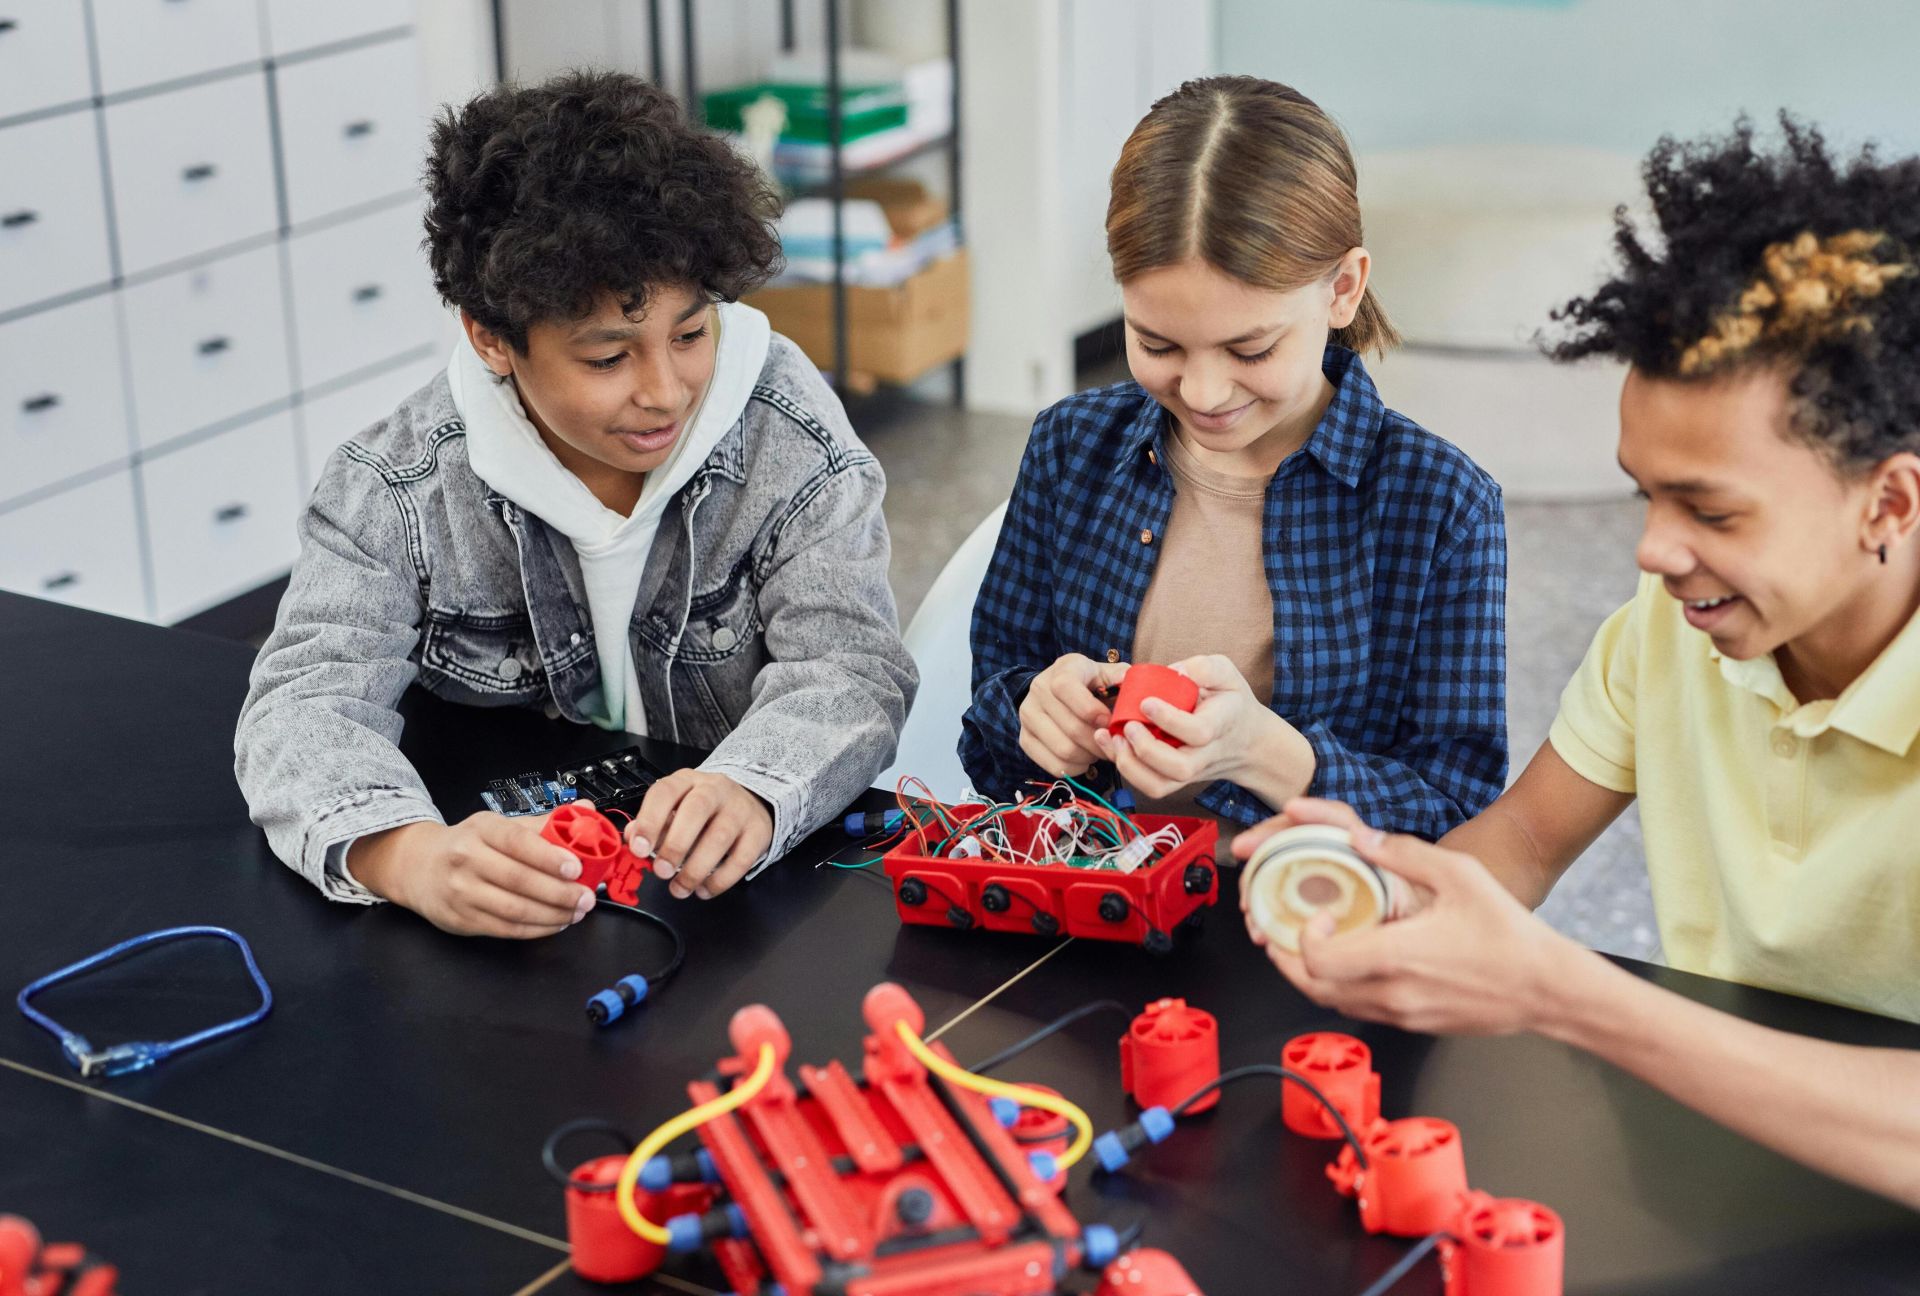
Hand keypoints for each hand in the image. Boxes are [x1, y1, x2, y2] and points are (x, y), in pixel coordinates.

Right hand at [350, 811, 594, 938]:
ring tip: (575, 913)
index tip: (576, 868)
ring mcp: (461, 891)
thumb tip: (586, 810)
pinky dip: (535, 929)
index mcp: (482, 829)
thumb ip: (543, 823)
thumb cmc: (469, 845)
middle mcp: (467, 858)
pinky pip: (505, 929)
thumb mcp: (500, 826)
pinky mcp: (461, 919)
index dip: (549, 857)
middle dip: (560, 893)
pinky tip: (554, 923)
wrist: (419, 866)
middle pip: (520, 880)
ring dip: (552, 915)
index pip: (518, 841)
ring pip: (514, 909)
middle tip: (585, 898)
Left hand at [624, 769, 773, 899]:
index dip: (649, 821)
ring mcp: (740, 809)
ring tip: (680, 887)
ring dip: (696, 868)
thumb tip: (633, 839)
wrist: (749, 801)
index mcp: (687, 781)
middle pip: (696, 810)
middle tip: (661, 870)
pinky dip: (721, 880)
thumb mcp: (675, 807)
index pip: (665, 793)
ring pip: (720, 837)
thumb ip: (653, 823)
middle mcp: (715, 790)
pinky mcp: (759, 831)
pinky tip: (704, 889)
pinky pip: (741, 859)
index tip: (639, 848)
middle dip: (675, 845)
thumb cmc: (704, 809)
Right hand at [1018, 653, 1130, 778]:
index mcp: (1062, 669)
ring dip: (1090, 756)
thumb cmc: (1090, 684)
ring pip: (1064, 749)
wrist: (1056, 692)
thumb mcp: (1106, 673)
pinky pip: (1053, 765)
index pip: (1066, 688)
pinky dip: (1076, 768)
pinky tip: (1086, 759)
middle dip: (1100, 741)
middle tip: (1115, 744)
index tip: (1110, 722)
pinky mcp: (1025, 739)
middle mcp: (1038, 690)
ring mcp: (1028, 716)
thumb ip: (1121, 678)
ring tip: (1101, 751)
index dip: (1091, 710)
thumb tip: (1132, 684)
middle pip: (1071, 727)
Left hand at [1093, 654, 1312, 803]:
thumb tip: (1176, 671)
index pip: (1198, 732)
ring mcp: (1191, 772)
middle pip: (1179, 768)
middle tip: (1128, 726)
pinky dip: (1128, 771)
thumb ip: (1204, 668)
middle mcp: (1207, 755)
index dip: (1169, 719)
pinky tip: (1113, 746)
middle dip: (1147, 749)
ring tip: (1114, 738)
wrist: (1246, 740)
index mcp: (1221, 724)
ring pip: (1161, 785)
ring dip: (1131, 766)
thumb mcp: (1226, 673)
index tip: (1146, 702)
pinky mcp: (1175, 779)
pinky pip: (1152, 787)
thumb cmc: (1230, 701)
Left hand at [1252, 799, 1580, 1035]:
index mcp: (1396, 956)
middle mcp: (1392, 993)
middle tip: (1290, 932)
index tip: (1317, 916)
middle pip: (1313, 988)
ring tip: (1318, 944)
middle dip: (1290, 960)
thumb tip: (1359, 837)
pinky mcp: (1413, 1025)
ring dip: (1315, 976)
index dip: (1302, 938)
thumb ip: (1403, 854)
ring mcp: (1401, 1015)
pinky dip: (1343, 989)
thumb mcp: (1460, 875)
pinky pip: (1361, 1010)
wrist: (1546, 988)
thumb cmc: (1508, 933)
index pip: (1318, 960)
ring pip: (1333, 1003)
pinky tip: (1355, 962)